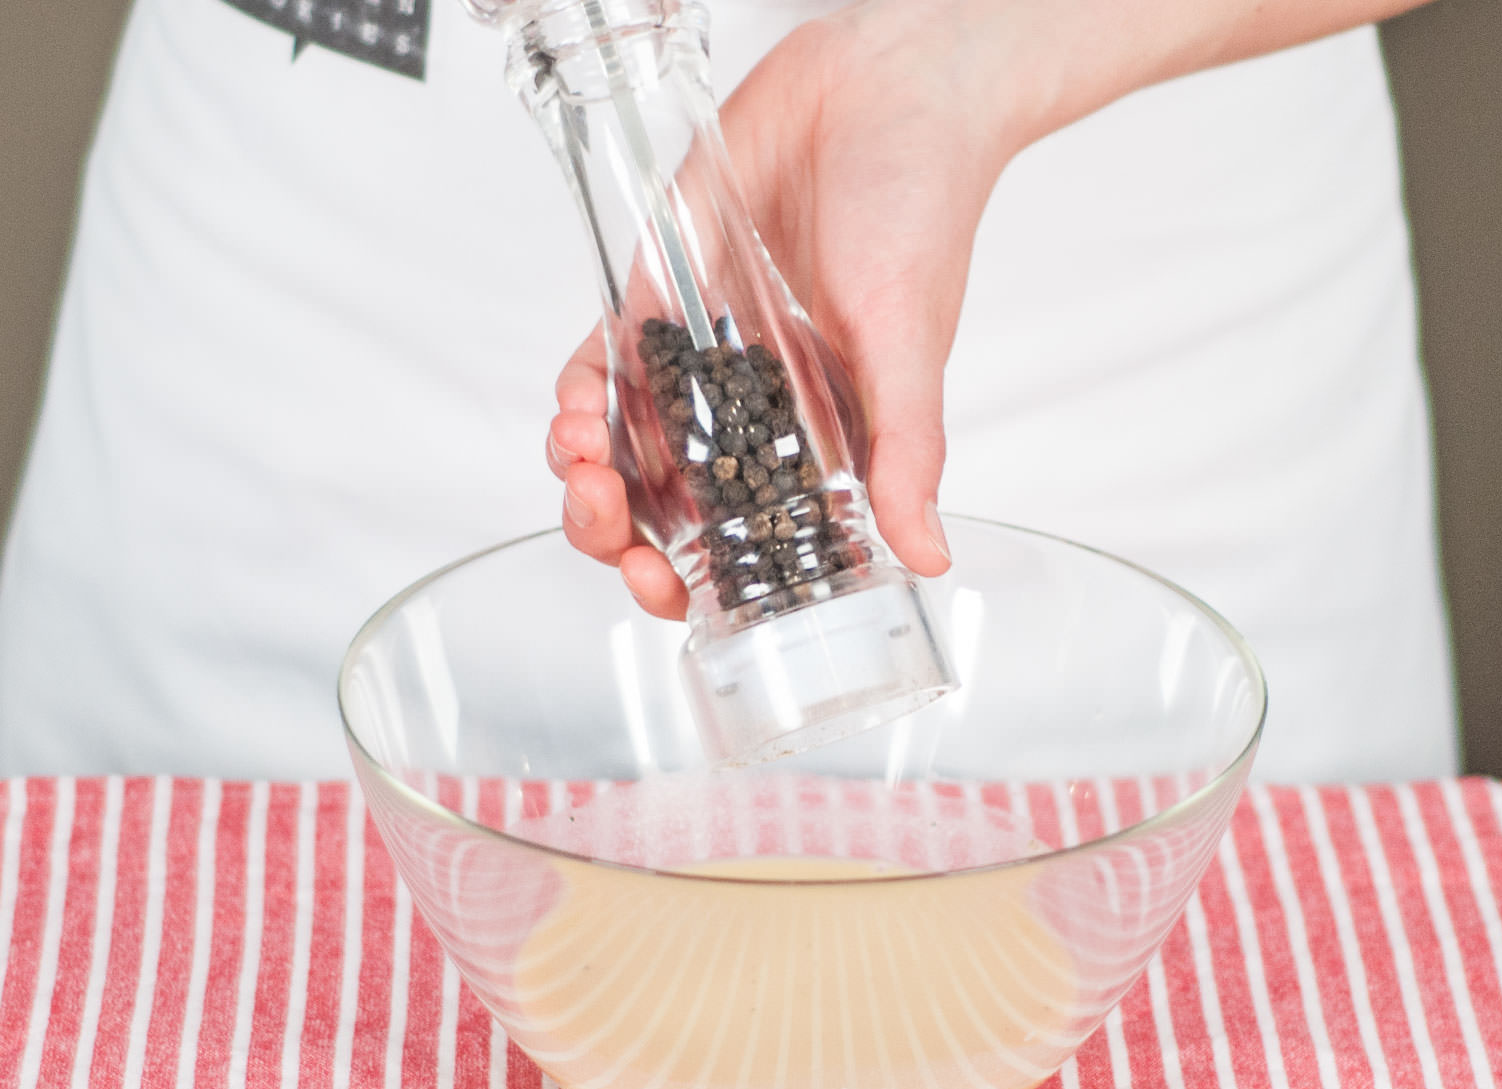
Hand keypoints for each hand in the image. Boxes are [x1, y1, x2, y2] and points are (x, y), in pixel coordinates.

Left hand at [543, 0, 1436, 618]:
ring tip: (580, 458)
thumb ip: (907, 451)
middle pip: (665, 506)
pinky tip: (575, 403)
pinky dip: (578, 395)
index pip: (744, 541)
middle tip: (604, 521)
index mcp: (819, 442)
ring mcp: (704, 357)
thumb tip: (926, 552)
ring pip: (622, 446)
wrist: (886, 84)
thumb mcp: (913, 344)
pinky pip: (603, 364)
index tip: (663, 589)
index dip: (693, 579)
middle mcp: (756, 411)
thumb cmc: (922, 207)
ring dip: (585, 470)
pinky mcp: (663, 294)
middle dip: (617, 532)